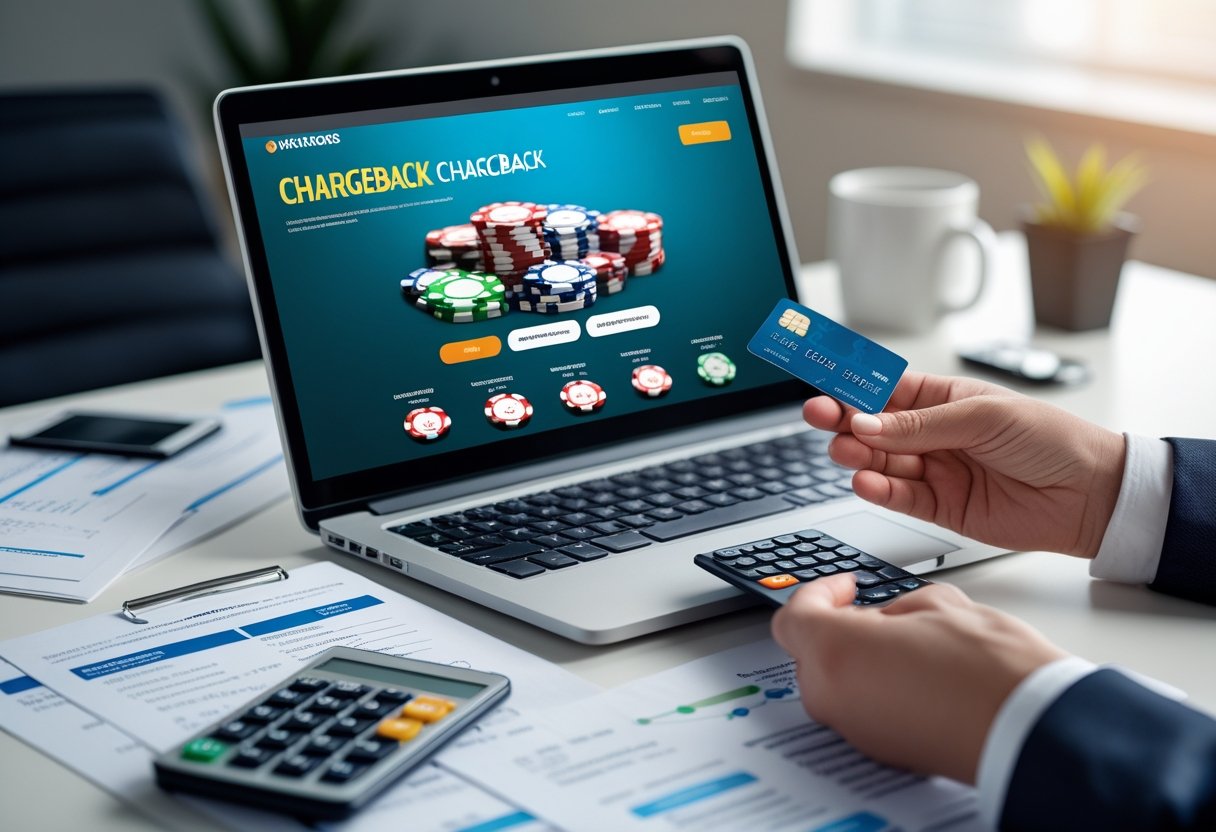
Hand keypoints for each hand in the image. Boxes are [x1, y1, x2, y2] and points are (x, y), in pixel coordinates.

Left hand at [771, 574, 1066, 782]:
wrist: (1032, 728)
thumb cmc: (990, 667)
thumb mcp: (937, 605)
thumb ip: (893, 607)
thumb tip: (887, 618)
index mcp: (837, 653)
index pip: (794, 618)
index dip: (818, 594)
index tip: (845, 587)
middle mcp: (836, 698)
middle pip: (809, 654)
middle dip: (836, 628)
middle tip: (872, 612)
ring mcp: (857, 730)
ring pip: (835, 684)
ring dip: (856, 660)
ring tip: (905, 643)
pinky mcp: (883, 751)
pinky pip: (861, 711)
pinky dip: (875, 690)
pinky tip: (916, 677)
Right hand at [804, 372, 1124, 557]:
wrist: (1090, 495)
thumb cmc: (1051, 440)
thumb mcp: (983, 416)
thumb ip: (920, 425)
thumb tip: (867, 423)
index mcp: (944, 399)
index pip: (886, 389)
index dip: (853, 385)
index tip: (823, 381)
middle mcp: (934, 434)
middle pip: (874, 426)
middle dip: (844, 420)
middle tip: (820, 416)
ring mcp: (936, 471)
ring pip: (881, 461)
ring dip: (857, 455)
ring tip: (843, 451)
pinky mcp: (940, 507)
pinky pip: (899, 497)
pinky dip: (879, 489)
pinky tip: (865, 480)